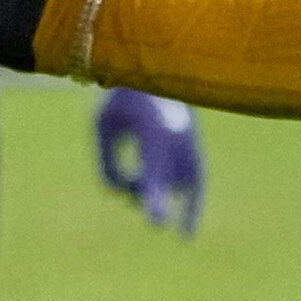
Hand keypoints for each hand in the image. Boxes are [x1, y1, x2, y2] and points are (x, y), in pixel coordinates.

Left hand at [95, 90, 203, 234]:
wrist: (155, 66)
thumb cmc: (122, 98)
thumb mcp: (102, 125)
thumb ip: (107, 164)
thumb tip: (123, 194)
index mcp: (152, 130)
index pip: (153, 171)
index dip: (153, 195)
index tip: (156, 220)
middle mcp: (176, 138)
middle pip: (168, 178)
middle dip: (159, 198)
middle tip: (155, 221)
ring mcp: (190, 142)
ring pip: (181, 183)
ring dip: (161, 193)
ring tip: (158, 206)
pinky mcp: (194, 148)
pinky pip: (197, 184)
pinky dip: (192, 206)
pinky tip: (185, 235)